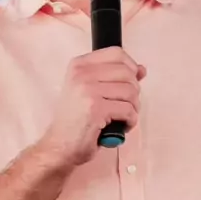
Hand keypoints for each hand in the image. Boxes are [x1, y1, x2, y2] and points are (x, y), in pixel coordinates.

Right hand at [44, 46, 145, 166]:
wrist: (58, 146)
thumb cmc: (75, 121)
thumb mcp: (90, 91)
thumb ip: (114, 78)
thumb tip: (141, 69)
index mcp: (79, 66)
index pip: (116, 53)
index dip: (131, 67)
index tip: (131, 81)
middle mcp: (81, 74)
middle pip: (127, 73)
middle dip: (134, 91)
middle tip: (125, 105)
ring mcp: (88, 91)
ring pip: (130, 92)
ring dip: (133, 108)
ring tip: (123, 117)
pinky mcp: (96, 109)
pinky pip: (128, 110)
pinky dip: (130, 120)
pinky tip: (121, 126)